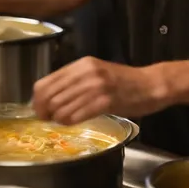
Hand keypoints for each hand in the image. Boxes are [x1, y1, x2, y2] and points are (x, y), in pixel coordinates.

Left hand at [32, 56, 168, 124]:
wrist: (150, 84)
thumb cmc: (124, 82)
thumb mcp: (96, 73)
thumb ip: (74, 81)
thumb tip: (49, 98)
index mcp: (81, 64)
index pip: (45, 82)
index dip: (37, 100)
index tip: (40, 110)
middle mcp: (86, 72)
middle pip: (50, 96)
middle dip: (44, 112)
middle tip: (48, 120)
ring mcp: (96, 86)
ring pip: (61, 107)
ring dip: (58, 118)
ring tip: (63, 121)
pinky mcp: (106, 101)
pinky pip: (77, 115)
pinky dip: (71, 122)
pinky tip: (74, 122)